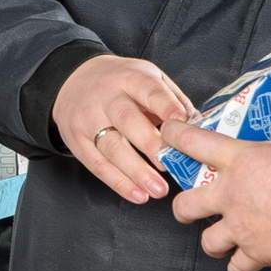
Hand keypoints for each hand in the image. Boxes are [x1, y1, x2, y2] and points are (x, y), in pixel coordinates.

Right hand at [53, 54, 195, 204]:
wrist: (73, 81)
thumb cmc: (119, 82)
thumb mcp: (145, 76)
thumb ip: (171, 98)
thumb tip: (196, 126)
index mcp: (129, 77)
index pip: (148, 90)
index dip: (166, 106)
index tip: (183, 124)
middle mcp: (107, 97)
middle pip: (127, 119)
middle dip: (149, 144)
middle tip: (169, 164)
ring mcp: (89, 119)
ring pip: (112, 147)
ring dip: (136, 172)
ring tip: (158, 190)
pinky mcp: (77, 141)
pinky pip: (97, 165)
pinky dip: (118, 182)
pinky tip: (137, 194)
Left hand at [165, 96, 270, 270]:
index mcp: (240, 162)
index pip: (193, 142)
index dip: (174, 136)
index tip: (168, 133)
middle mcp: (232, 196)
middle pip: (186, 205)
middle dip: (184, 206)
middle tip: (191, 203)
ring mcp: (241, 228)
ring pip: (208, 242)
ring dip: (213, 241)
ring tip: (220, 238)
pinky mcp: (256, 254)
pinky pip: (237, 269)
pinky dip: (239, 269)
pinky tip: (244, 265)